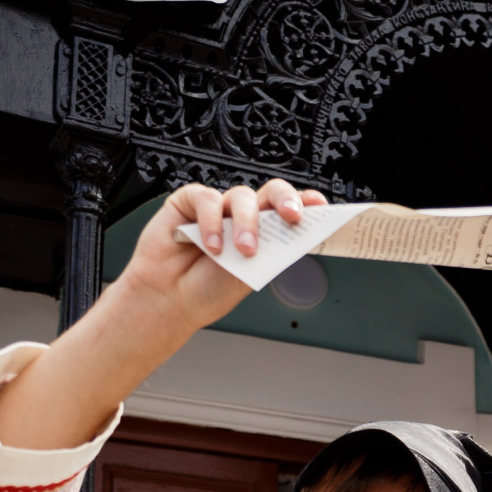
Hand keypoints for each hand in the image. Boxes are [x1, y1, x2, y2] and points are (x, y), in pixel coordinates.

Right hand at [0, 178, 323, 451]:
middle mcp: (242, 217)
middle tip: (292, 216)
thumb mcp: (253, 272)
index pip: (288, 211)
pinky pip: (208, 199)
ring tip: (243, 251)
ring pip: (242, 197)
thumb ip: (274, 249)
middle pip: (271, 192)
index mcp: (263, 232)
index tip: (322, 207)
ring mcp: (218, 208)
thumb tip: (303, 233)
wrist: (170, 299)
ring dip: (246, 224)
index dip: (305, 204)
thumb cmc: (207, 290)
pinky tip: (211, 245)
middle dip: (285, 200)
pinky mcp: (189, 202)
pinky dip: (212, 222)